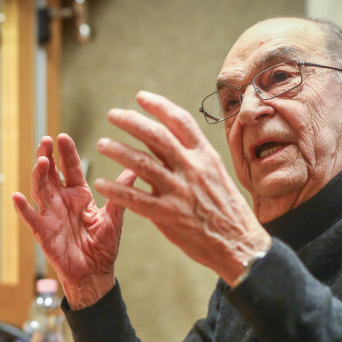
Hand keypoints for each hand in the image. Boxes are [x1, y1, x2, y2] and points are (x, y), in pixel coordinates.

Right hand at [13, 133, 135, 308]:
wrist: (95, 274)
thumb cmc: (104, 247)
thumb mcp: (114, 218)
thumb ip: (119, 194)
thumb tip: (135, 168)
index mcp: (79, 195)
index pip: (70, 168)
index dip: (66, 153)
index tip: (63, 137)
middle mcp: (62, 201)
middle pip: (50, 173)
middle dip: (47, 156)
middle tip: (46, 140)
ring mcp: (50, 215)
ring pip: (40, 190)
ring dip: (38, 175)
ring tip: (41, 162)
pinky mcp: (43, 232)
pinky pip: (31, 218)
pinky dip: (23, 208)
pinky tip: (17, 196)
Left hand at [94, 91, 270, 284]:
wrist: (240, 244)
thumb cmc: (228, 211)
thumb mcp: (217, 174)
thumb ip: (193, 159)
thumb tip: (169, 144)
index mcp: (205, 156)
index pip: (180, 121)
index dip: (159, 106)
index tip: (140, 97)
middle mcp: (192, 168)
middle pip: (156, 136)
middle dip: (132, 121)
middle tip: (112, 115)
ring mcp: (179, 191)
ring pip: (141, 163)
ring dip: (118, 150)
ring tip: (102, 144)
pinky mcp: (168, 214)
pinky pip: (135, 198)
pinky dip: (116, 190)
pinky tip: (102, 184)